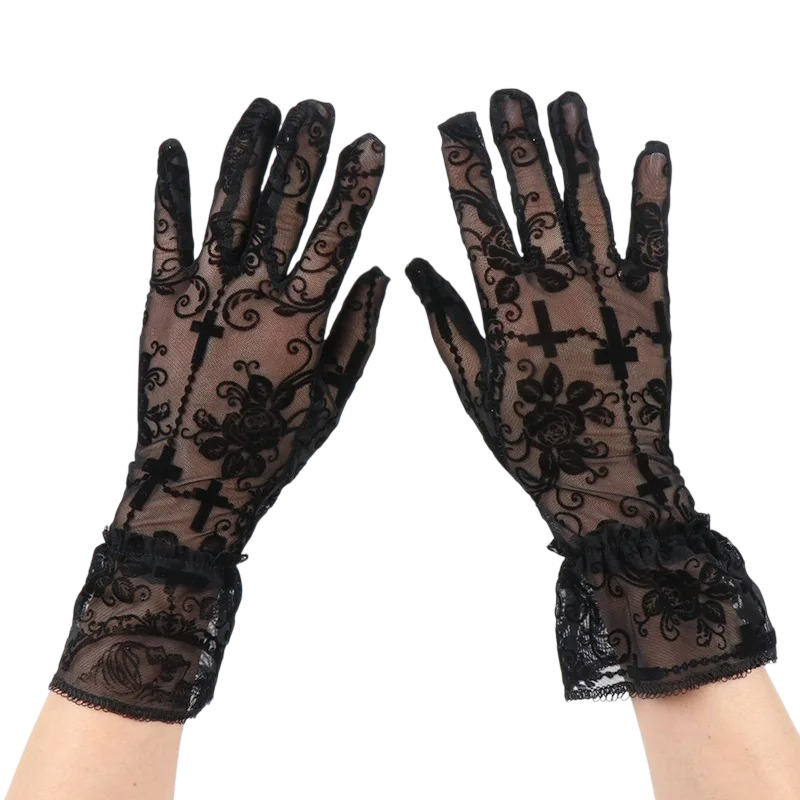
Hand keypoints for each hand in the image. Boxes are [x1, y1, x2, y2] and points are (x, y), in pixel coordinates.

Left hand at [51, 98, 386, 720]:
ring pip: (228, 202)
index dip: (356, 185)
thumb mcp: (332, 395)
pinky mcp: (161, 297)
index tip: (369, 143)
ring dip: (246, 151)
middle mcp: (252, 291)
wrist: (193, 478)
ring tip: (264, 108)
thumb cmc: (271, 444)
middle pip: (283, 204)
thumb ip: (358, 330)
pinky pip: (164, 231)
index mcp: (300, 317)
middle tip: (318, 107)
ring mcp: (203, 288)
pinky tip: (173, 147)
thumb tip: (380, 273)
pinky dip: (167, 188)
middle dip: (304, 150)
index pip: (337, 234)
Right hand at [407, 89, 774, 699]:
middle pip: (533, 199)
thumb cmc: (532, 442)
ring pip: (588, 203)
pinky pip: (654, 236)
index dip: (463, 169)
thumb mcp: (473, 387)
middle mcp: (557, 286)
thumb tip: (414, 268)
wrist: (608, 479)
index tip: (451, 127)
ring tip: (564, 102)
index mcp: (506, 308)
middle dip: (516, 142)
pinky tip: (651, 149)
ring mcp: (608, 288)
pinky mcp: (653, 301)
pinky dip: (654, 193)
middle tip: (504, 95)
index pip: (477, 222)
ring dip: (577, 149)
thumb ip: (446, 323)